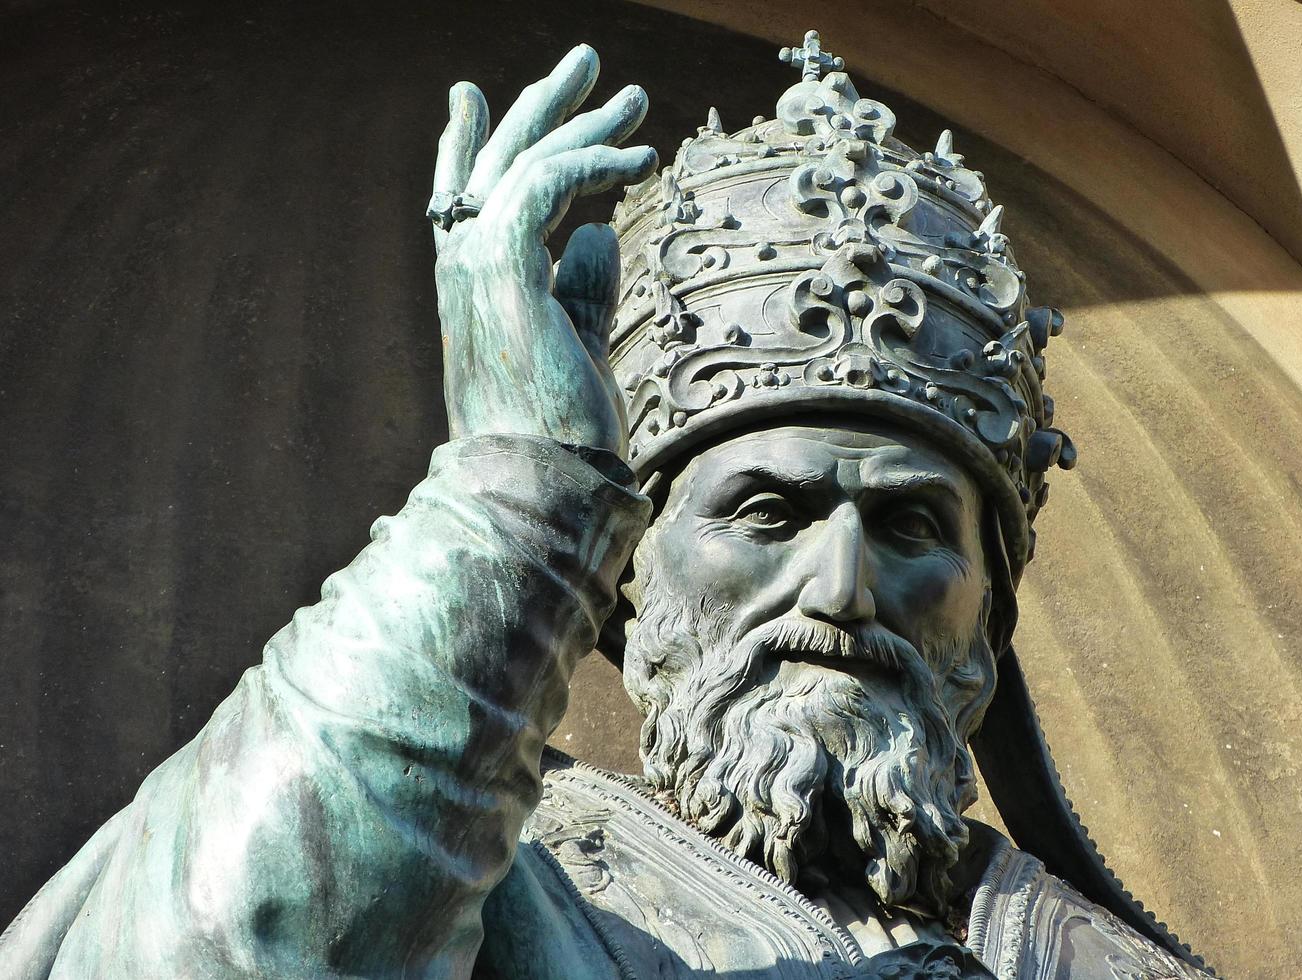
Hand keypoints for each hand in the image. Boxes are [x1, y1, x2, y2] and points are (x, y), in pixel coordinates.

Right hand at [427, 45, 655, 453]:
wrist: (540, 482)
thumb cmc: (559, 430)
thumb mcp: (577, 342)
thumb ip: (583, 288)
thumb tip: (600, 230)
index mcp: (477, 284)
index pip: (469, 196)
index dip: (470, 142)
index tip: (470, 95)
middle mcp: (466, 266)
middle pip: (500, 161)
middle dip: (546, 106)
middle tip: (588, 61)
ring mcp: (477, 265)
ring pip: (525, 162)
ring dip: (583, 122)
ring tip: (636, 97)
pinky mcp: (504, 269)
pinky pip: (544, 185)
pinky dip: (592, 162)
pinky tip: (642, 160)